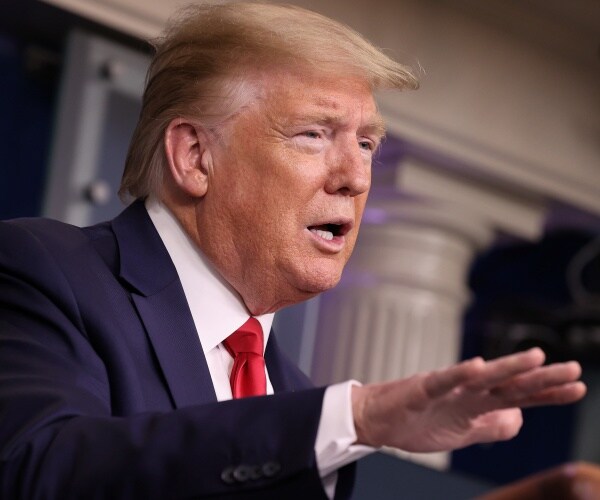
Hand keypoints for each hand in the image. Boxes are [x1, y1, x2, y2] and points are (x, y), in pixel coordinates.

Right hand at [351, 348, 585, 450]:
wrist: (376, 421)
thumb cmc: (416, 423)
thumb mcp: (462, 434)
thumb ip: (491, 426)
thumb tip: (521, 419)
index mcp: (476, 403)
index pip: (518, 397)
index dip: (547, 394)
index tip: (577, 387)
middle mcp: (466, 391)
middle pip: (508, 384)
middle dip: (541, 378)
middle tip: (573, 369)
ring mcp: (445, 389)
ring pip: (481, 377)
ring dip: (508, 367)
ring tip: (536, 357)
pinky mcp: (421, 390)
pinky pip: (443, 381)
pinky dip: (460, 374)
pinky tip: (478, 367)